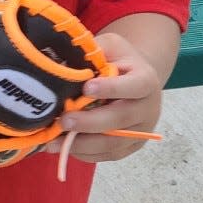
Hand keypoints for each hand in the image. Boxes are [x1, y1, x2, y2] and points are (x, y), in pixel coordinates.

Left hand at [47, 31, 162, 164]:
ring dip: (82, 144)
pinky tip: (63, 148)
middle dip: (90, 122)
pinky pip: (109, 155)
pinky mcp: (131, 146)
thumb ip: (93, 53)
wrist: (134, 79)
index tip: (87, 88)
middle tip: (64, 121)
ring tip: (54, 142)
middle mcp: (148, 107)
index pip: (134, 86)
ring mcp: (142, 130)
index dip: (112, 88)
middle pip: (121, 119)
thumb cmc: (118, 60)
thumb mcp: (110, 47)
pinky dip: (85, 154)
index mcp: (146, 80)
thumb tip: (63, 63)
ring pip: (114, 143)